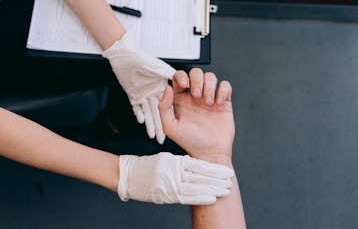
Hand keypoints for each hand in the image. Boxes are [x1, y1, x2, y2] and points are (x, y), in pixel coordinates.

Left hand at [102, 32, 181, 143]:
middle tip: (164, 138)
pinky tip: (142, 122)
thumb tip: (183, 82)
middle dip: (161, 126)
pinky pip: (137, 108)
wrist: (125, 56)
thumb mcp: (160, 68)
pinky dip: (139, 115)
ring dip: (150, 124)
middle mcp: (153, 93)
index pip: (169, 105)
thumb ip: (172, 76)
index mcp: (161, 87)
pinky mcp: (133, 96)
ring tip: (154, 135)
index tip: (178, 126)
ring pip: (148, 113)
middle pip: (158, 113)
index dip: (173, 116)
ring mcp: (143, 95)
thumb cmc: (141, 59)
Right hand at [117, 152, 233, 204]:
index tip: (226, 171)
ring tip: (225, 191)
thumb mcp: (165, 159)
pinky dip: (200, 198)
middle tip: (230, 182)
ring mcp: (170, 184)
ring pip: (195, 188)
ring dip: (212, 190)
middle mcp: (174, 172)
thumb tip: (197, 168)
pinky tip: (211, 198)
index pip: (199, 166)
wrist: (127, 175)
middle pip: (200, 177)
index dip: (214, 169)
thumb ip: (180, 163)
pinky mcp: (166, 195)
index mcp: (174, 161)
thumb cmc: (147, 166)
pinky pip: (186, 197)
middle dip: (216, 180)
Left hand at [158, 68, 234, 161]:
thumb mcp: (170, 127)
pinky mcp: (224, 101)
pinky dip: (223, 90)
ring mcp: (210, 97)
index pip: (179, 77)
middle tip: (197, 96)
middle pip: (196, 72)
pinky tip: (219, 103)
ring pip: (211, 76)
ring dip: (210, 86)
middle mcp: (195, 96)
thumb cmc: (190, 142)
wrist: (211, 153)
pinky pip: (225, 85)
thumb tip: (167, 88)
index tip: (184, 85)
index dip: (181, 76)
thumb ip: (164, 107)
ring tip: (209, 102)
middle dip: (197, 80)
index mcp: (180, 99)